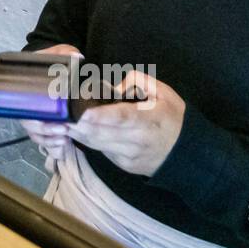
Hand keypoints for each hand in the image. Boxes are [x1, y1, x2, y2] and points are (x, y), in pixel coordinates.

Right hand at [18, 44, 82, 160]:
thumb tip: (77, 57)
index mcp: (25, 87)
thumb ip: (65, 53)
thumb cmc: (53, 59)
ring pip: (33, 133)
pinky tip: (61, 146)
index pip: (22, 108)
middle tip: (63, 132)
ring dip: (47, 141)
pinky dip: (50, 145)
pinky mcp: (43, 120)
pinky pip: (41, 138)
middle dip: (44, 133)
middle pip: (28, 124)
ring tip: (64, 141)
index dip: (36, 122)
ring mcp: (33, 112)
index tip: (55, 123)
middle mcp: (25, 102)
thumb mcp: (59, 52)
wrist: (53, 63)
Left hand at [66, 70, 184, 176]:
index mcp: (149, 119)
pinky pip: (102, 151)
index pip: (123, 118)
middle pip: (103, 133)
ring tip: (62, 121)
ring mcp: (130, 155)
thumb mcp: (163, 92)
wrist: (188, 155)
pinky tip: (78, 131)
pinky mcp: (124, 165)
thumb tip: (115, 86)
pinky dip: (89, 141)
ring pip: (98, 144)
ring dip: (78, 133)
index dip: (102, 116)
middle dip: (79, 124)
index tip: (84, 113)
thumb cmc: (173, 118)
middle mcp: (138, 140)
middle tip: (60, 114)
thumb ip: (139, 81)